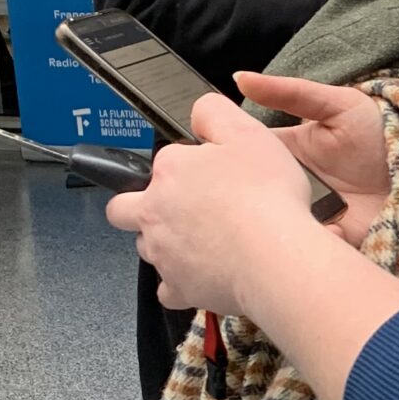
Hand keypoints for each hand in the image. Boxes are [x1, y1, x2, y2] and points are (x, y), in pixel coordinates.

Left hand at [106, 94, 323, 316]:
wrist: (276, 256)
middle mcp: (155, 211)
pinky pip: (169, 289)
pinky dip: (182, 283)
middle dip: (141, 208)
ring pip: (148, 248)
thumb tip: (197, 110)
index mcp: (170, 170)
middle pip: (123, 209)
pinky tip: (207, 275)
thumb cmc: (266, 195)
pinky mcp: (178, 288)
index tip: (213, 174)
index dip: (188, 166)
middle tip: (180, 210)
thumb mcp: (248, 132)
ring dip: (168, 244)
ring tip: (209, 243)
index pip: (163, 162)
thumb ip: (213, 113)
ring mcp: (163, 253)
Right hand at [234, 72, 391, 242]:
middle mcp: (293, 187)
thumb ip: (289, 92)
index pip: (245, 158)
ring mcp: (310, 216)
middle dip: (246, 200)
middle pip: (255, 196)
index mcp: (287, 153)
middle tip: (247, 196)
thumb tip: (239, 78)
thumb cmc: (383, 130)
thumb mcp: (337, 104)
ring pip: (275, 226)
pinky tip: (326, 228)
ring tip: (286, 213)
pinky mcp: (330, 240)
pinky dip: (310, 244)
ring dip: (276, 223)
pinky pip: (307, 250)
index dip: (227, 161)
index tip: (213, 162)